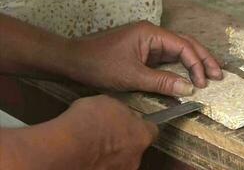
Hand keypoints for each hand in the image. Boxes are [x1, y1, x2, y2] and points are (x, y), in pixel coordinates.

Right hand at [0, 95, 156, 169]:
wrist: (67, 146)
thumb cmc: (90, 120)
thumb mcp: (108, 102)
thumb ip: (121, 112)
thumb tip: (122, 115)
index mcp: (142, 134)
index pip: (152, 130)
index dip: (140, 126)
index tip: (131, 123)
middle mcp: (136, 157)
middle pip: (136, 147)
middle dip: (126, 141)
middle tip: (109, 134)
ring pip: (121, 160)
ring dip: (113, 154)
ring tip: (94, 146)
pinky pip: (106, 167)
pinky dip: (100, 163)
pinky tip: (88, 157)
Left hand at [69, 21, 222, 95]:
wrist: (75, 61)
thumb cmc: (100, 65)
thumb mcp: (133, 76)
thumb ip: (162, 82)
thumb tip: (189, 89)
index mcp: (151, 33)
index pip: (183, 46)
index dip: (196, 64)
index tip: (203, 82)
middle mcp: (153, 34)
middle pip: (185, 44)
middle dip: (203, 59)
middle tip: (218, 75)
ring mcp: (149, 43)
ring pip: (178, 50)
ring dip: (194, 62)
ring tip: (211, 74)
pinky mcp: (145, 52)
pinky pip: (167, 59)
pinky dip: (180, 67)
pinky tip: (190, 75)